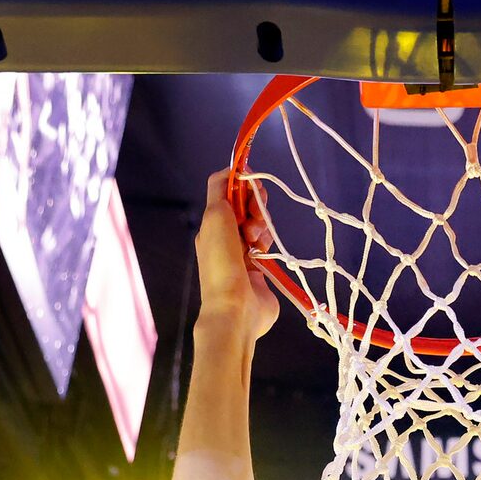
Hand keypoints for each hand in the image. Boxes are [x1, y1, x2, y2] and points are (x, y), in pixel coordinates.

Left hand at [196, 168, 278, 340]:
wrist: (235, 309)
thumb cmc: (222, 262)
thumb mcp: (215, 217)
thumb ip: (220, 189)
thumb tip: (232, 170)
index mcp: (211, 225)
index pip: (226, 192)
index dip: (241, 183)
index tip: (253, 183)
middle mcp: (226, 237)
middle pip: (246, 207)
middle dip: (254, 206)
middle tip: (255, 218)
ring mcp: (243, 253)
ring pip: (259, 224)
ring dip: (261, 225)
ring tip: (257, 240)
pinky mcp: (260, 268)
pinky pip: (268, 244)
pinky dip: (268, 242)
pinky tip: (264, 249)